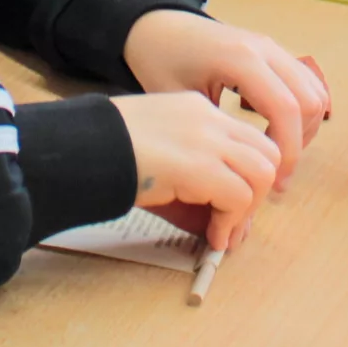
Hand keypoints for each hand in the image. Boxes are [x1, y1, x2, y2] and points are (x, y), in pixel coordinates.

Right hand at [108, 91, 277, 252]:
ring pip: (262, 171)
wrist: (81, 148)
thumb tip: (224, 227)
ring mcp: (206, 138)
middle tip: (235, 219)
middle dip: (259, 191)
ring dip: (249, 208)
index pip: (246, 139)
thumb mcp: (157, 161)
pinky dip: (231, 222)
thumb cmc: (107, 154)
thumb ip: (191, 185)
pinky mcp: (199, 165)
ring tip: (224, 230)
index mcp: (196, 109)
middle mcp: (207, 118)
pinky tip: (213, 236)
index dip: (247, 176)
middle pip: (266, 151)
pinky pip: (238, 195)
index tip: (232, 206)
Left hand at [121, 9, 329, 190]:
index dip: (288, 150)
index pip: (285, 108)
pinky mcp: (275, 52)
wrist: (160, 26)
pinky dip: (304, 112)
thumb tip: (237, 174)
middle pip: (309, 101)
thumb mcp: (177, 101)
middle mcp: (265, 49)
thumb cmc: (161, 62)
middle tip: (278, 176)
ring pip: (315, 91)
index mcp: (240, 59)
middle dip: (300, 144)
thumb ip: (212, 133)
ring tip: (279, 157)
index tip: (275, 184)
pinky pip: (307, 83)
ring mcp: (273, 47)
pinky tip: (280, 133)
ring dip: (306, 128)